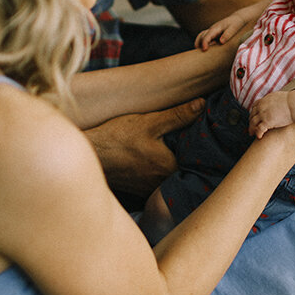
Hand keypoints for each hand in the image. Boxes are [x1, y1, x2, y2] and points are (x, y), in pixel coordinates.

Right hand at [84, 99, 204, 197]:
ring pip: (171, 177)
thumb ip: (178, 116)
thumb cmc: (117, 138)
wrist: (88, 154)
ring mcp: (149, 189)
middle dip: (190, 158)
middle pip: (185, 171)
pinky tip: (157, 159)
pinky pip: (157, 182)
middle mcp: (161, 184)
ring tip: (177, 149)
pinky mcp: (138, 190)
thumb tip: (201, 105)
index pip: (196, 162)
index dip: (202, 150)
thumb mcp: (149, 122)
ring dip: (175, 166)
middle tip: (193, 142)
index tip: (206, 138)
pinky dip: (160, 172)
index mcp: (169, 169)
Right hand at [194, 13, 247, 50]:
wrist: (237, 18)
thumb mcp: (233, 28)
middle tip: (198, 53)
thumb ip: (227, 35)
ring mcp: (212, 31)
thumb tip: (221, 42)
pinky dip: (203, 42)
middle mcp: (212, 29)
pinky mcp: (213, 33)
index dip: (204, 42)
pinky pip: (205, 37)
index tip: (204, 49)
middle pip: (201, 36)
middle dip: (199, 44)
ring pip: (201, 36)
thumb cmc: (236, 23)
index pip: (207, 35)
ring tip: (198, 51)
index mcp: (216, 28)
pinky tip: (206, 49)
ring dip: (198, 42)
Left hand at [248, 91, 292, 138]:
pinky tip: (259, 137)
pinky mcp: (267, 121)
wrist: (294, 104)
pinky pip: (259, 129)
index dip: (253, 113)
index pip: (254, 107)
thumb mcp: (279, 97)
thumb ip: (275, 101)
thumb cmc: (291, 101)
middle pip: (252, 115)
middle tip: (250, 127)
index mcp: (264, 100)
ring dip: (251, 129)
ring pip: (253, 122)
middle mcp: (262, 107)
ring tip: (252, 133)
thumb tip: (277, 102)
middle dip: (250, 122)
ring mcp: (263, 114)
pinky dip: (258, 133)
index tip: (253, 117)